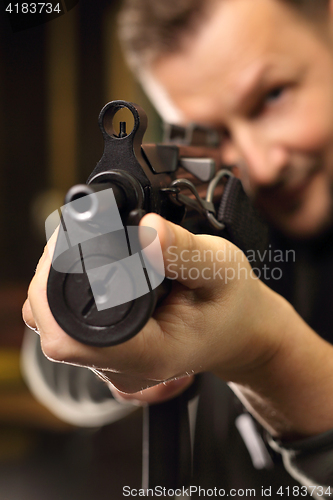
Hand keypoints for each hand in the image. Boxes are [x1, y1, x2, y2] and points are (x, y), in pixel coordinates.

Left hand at [23, 213, 280, 393]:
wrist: (240, 332)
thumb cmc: (233, 305)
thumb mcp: (220, 269)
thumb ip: (184, 251)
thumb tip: (146, 228)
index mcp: (147, 354)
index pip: (67, 336)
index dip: (52, 287)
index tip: (68, 243)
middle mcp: (122, 368)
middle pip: (51, 327)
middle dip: (52, 275)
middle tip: (78, 237)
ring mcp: (113, 366)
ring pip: (54, 326)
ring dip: (57, 285)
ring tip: (87, 252)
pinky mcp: (109, 355)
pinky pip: (68, 326)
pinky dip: (68, 294)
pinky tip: (91, 273)